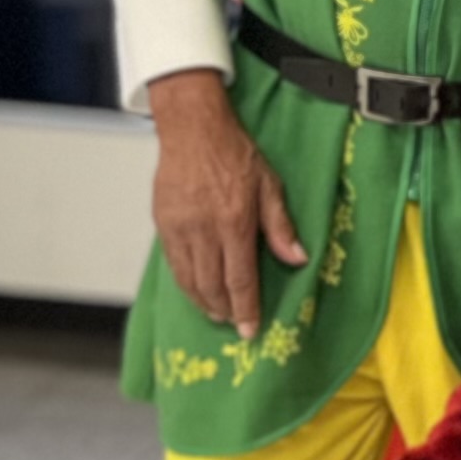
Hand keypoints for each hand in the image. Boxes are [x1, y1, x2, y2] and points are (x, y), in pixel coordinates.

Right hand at [147, 68, 303, 338]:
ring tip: (216, 313)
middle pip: (212, 284)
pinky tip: (195, 289)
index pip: (240, 278)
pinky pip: (173, 264)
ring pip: (188, 279)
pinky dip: (184, 283)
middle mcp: (204, 230)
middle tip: (234, 324)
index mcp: (234, 223)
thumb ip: (280, 226)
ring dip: (203, 301)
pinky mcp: (163, 224)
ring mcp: (180, 229)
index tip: (249, 329)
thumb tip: (297, 259)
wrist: (193, 130)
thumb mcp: (270, 186)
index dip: (246, 308)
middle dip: (224, 310)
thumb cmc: (235, 154)